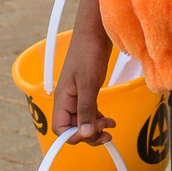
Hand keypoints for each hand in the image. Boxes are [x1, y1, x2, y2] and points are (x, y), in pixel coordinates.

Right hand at [49, 11, 115, 145]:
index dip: (74, 137)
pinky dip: (98, 119)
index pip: (61, 129)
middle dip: (89, 134)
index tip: (91, 134)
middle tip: (106, 132)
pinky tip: (108, 119)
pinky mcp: (86, 93)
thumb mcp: (88, 83)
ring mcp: (77, 98)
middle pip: (73, 129)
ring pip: (83, 123)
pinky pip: (89, 114)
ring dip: (95, 129)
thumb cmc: (88, 53)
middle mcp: (67, 101)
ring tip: (110, 126)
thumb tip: (85, 134)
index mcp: (62, 99)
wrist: (95, 34)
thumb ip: (86, 109)